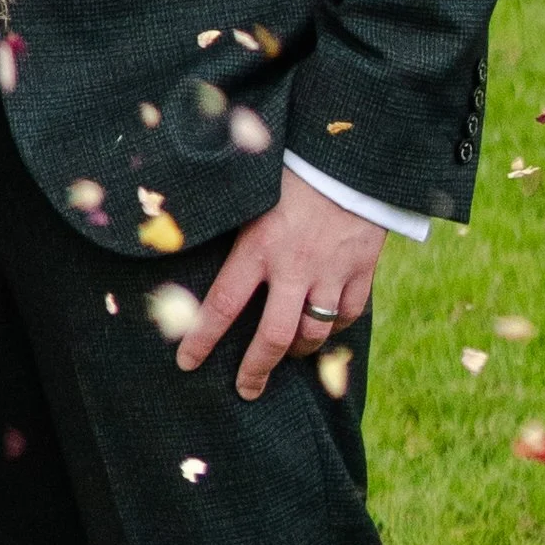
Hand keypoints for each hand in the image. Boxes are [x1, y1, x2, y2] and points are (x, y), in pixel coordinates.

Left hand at [174, 167, 388, 401]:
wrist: (350, 154)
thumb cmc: (291, 169)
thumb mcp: (251, 194)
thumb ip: (234, 229)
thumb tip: (184, 242)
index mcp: (258, 246)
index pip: (221, 304)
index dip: (201, 339)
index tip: (187, 363)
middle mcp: (294, 266)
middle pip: (273, 336)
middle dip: (256, 370)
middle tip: (246, 390)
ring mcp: (330, 271)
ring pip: (314, 332)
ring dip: (299, 351)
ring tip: (289, 355)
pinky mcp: (361, 270)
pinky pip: (347, 314)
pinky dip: (336, 326)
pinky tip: (326, 325)